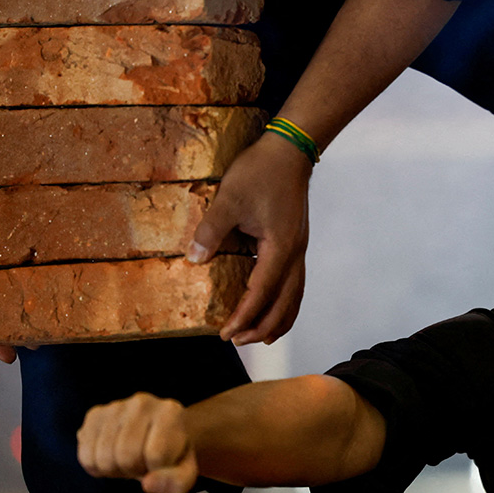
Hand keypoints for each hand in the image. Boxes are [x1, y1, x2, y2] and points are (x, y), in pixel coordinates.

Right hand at [77, 392, 197, 492]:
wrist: (158, 434)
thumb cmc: (172, 454)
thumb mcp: (185, 473)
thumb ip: (175, 483)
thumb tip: (148, 483)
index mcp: (171, 412)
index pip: (156, 455)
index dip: (157, 470)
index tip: (162, 464)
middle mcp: (142, 402)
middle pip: (127, 456)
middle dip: (134, 470)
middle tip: (143, 463)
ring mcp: (115, 406)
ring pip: (104, 458)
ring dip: (115, 469)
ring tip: (130, 459)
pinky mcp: (94, 415)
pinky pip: (85, 456)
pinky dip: (97, 466)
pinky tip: (113, 455)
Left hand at [187, 134, 310, 345]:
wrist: (290, 151)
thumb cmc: (261, 171)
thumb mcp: (229, 199)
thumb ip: (211, 230)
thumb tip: (195, 259)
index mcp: (279, 248)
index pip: (262, 293)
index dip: (244, 316)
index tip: (226, 334)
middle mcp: (294, 254)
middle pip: (285, 303)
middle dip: (262, 327)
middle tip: (239, 342)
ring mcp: (298, 249)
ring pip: (295, 296)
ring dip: (278, 319)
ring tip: (260, 336)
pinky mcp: (295, 243)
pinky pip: (294, 283)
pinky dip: (285, 302)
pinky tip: (273, 305)